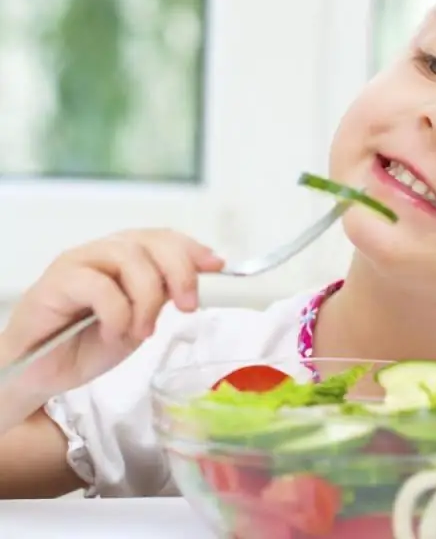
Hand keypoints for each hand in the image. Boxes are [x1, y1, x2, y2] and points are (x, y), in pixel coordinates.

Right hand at [0, 229, 222, 402]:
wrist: (42, 372)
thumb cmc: (88, 344)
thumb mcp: (142, 318)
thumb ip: (165, 293)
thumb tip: (205, 269)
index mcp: (125, 257)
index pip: (163, 237)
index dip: (192, 247)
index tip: (218, 265)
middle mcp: (102, 252)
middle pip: (151, 241)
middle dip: (179, 272)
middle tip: (187, 307)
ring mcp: (78, 263)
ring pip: (128, 258)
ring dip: (147, 299)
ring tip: (143, 332)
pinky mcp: (55, 282)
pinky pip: (98, 285)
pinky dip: (117, 312)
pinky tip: (114, 333)